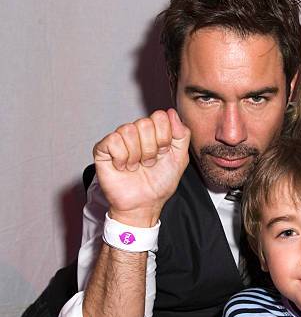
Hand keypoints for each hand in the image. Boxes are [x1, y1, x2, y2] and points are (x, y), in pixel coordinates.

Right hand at [93, 109, 190, 225]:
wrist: (144, 204)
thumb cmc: (160, 182)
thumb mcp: (180, 158)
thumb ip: (182, 134)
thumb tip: (172, 113)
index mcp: (154, 131)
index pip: (160, 116)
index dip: (164, 137)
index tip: (164, 152)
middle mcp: (136, 132)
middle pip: (145, 123)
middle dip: (151, 148)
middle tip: (149, 162)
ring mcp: (119, 139)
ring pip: (128, 130)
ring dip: (136, 154)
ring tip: (136, 166)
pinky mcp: (103, 148)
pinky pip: (113, 140)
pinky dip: (121, 158)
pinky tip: (122, 167)